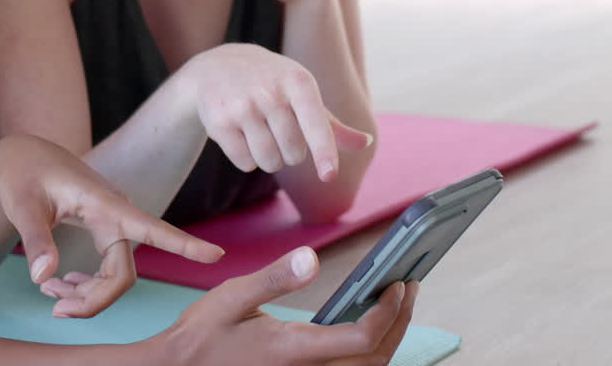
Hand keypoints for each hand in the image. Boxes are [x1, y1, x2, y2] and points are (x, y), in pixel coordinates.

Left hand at [0, 134, 224, 317]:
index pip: (151, 228)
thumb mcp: (22, 204)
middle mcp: (116, 215)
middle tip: (56, 310)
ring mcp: (113, 224)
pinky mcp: (105, 231)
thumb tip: (42, 277)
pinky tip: (57, 283)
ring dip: (85, 295)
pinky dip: (84, 285)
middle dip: (93, 300)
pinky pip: (107, 270)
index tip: (216, 255)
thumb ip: (35, 239)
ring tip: (49, 292)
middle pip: (122, 274)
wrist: (26, 157)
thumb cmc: (24, 174)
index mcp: (104, 203)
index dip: (184, 245)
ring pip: (115, 277)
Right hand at [153, 247, 418, 365]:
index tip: (398, 285)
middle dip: (400, 323)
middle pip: (375, 359)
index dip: (388, 313)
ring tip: (394, 304)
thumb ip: (275, 278)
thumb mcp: (232, 296)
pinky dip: (368, 351)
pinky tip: (365, 326)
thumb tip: (312, 256)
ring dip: (388, 339)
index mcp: (293, 349)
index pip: (361, 338)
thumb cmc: (202, 336)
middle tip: (409, 288)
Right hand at [180, 44, 371, 177]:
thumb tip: (365, 143)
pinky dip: (247, 159)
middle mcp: (270, 92)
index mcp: (297, 82)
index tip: (329, 174)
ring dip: (269, 159)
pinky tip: (240, 135)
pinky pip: (245, 163)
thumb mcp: (301, 92)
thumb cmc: (270, 82)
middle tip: (278, 130)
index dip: (324, 151)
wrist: (216, 66)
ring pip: (269, 161)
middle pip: (293, 153)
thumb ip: (331, 124)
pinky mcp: (219, 122)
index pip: (315, 123)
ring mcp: (242, 106)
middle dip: (290, 152)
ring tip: (259, 134)